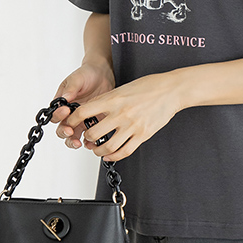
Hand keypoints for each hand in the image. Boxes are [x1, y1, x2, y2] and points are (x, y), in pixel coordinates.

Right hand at [51, 59, 115, 148]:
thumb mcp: (78, 78)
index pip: (55, 115)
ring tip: (79, 142)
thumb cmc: (86, 74)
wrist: (103, 75)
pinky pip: (89, 137)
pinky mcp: (93, 123)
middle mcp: (70, 114)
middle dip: (65, 132)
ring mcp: (81, 120)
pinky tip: (93, 142)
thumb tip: (64, 97)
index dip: (58, 115)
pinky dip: (89, 142)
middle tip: (70, 131)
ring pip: (73, 136)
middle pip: (62, 129)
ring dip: (74, 141)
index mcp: (62, 104)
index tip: (66, 110)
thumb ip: (71, 88)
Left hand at [63, 70, 183, 160]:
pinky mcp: (143, 135)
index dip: (72, 121)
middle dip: (86, 138)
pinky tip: (109, 155)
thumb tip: (93, 112)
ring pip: (107, 147)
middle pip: (93, 134)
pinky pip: (124, 151)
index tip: (71, 124)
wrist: (171, 90)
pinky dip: (113, 156)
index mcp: (113, 99)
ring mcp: (132, 126)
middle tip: (87, 139)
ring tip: (97, 149)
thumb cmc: (149, 86)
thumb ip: (108, 101)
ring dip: (98, 151)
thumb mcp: (123, 88)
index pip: (84, 112)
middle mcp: (121, 113)